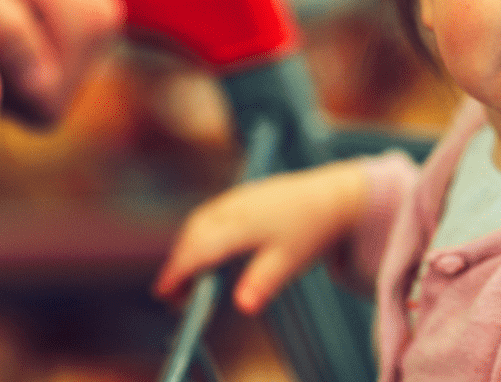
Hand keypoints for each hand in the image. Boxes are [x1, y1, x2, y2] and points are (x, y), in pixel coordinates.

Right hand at [154, 160, 369, 314]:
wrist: (335, 196)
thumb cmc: (311, 230)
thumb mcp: (290, 261)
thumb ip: (263, 283)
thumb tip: (242, 307)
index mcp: (242, 224)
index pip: (199, 249)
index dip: (177, 272)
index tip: (165, 292)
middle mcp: (234, 206)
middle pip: (193, 235)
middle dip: (179, 263)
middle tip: (175, 295)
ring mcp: (238, 197)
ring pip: (200, 222)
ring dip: (188, 247)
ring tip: (188, 278)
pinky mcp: (243, 194)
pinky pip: (211, 214)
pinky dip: (200, 233)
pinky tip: (207, 250)